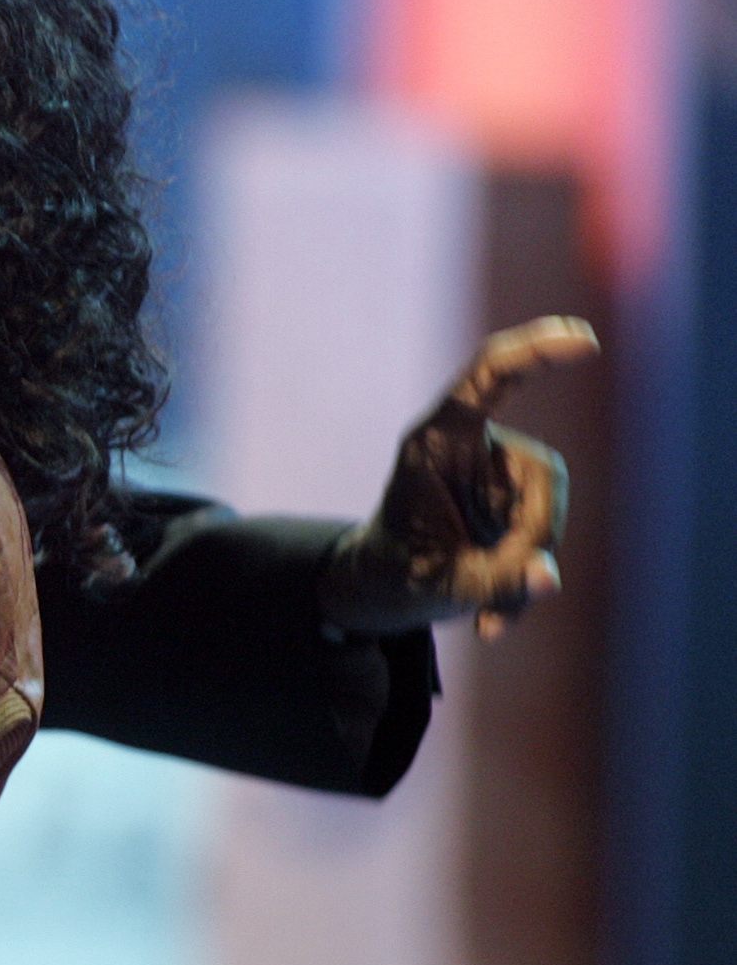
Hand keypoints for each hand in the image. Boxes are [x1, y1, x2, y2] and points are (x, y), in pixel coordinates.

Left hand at [318, 315, 598, 639]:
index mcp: (436, 440)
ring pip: (546, 511)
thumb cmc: (395, 574)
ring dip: (524, 567)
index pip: (489, 378)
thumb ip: (490, 580)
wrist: (382, 591)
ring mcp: (497, 474)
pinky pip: (542, 538)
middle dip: (532, 533)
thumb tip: (547, 579)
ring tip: (482, 612)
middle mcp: (472, 447)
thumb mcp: (435, 583)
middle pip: (541, 470)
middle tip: (500, 584)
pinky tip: (489, 624)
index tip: (583, 340)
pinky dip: (522, 582)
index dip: (534, 353)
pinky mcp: (514, 503)